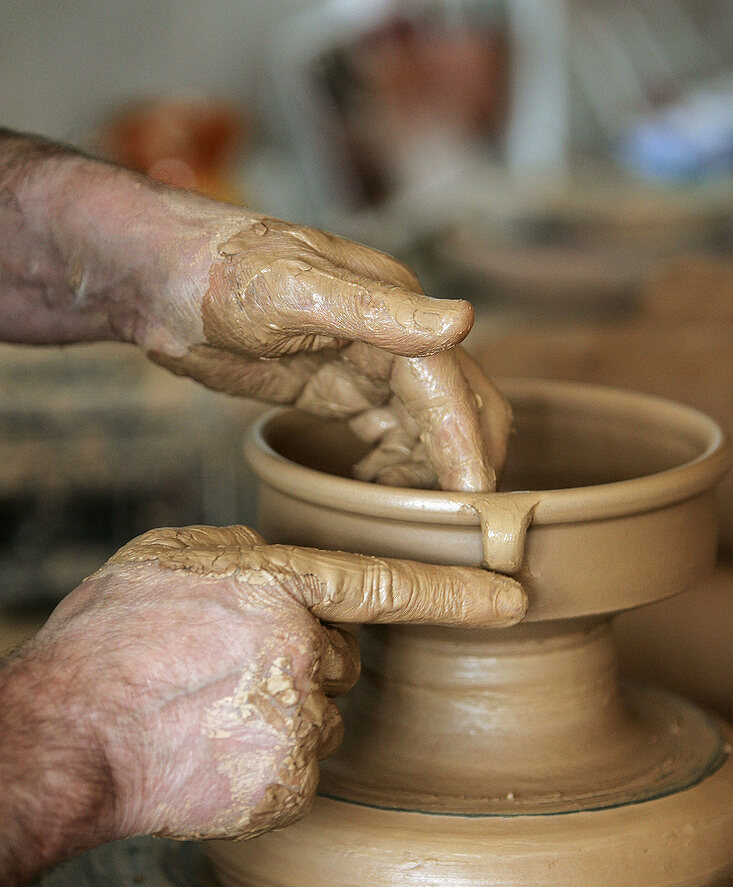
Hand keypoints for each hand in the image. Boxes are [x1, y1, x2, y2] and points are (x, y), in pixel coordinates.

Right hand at [0, 524, 526, 886]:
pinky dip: (268, 765)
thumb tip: (277, 566)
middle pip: (342, 661)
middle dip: (301, 664)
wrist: (65, 743)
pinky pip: (301, 770)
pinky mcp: (290, 786)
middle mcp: (303, 653)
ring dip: (281, 717)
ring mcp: (301, 725)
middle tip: (226, 672)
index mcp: (276, 586)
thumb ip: (239, 554)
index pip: (387, 586)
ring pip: (323, 718)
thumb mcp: (165, 562)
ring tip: (209, 714)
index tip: (514, 600)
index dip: (456, 594)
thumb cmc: (105, 646)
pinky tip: (213, 753)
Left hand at [2, 132, 509, 488]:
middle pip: (456, 403)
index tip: (475, 497)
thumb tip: (464, 320)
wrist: (160, 279)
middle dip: (468, 457)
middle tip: (466, 519)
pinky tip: (382, 489)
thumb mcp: (294, 290)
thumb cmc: (218, 274)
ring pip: (426, 423)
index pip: (447, 383)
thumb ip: (379, 312)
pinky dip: (399, 463)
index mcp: (392, 305)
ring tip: (422, 515)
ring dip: (434, 467)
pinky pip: (388, 430)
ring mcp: (365, 363)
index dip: (464, 441)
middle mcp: (391, 333)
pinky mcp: (337, 387)